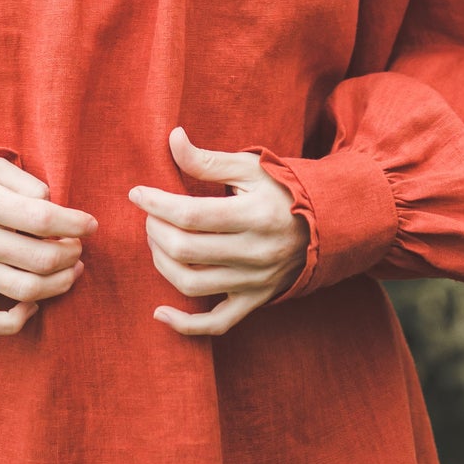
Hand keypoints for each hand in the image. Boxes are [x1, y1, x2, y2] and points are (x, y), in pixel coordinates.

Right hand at [0, 156, 97, 336]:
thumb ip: (25, 181)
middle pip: (42, 258)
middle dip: (72, 253)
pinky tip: (32, 303)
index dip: (75, 223)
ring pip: (27, 291)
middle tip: (77, 245)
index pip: (43, 219)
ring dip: (60, 283)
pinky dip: (17, 320)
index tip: (91, 225)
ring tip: (71, 269)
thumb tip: (53, 204)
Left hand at [128, 127, 307, 336]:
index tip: (136, 193)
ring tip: (156, 242)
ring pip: (192, 285)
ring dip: (161, 263)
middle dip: (155, 230)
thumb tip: (173, 138)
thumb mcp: (249, 168)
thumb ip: (207, 160)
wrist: (327, 225)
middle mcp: (255, 253)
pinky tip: (160, 312)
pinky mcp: (255, 300)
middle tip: (150, 215)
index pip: (191, 215)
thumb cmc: (281, 189)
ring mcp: (255, 282)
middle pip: (186, 250)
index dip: (156, 203)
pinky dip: (185, 324)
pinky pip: (216, 324)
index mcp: (253, 215)